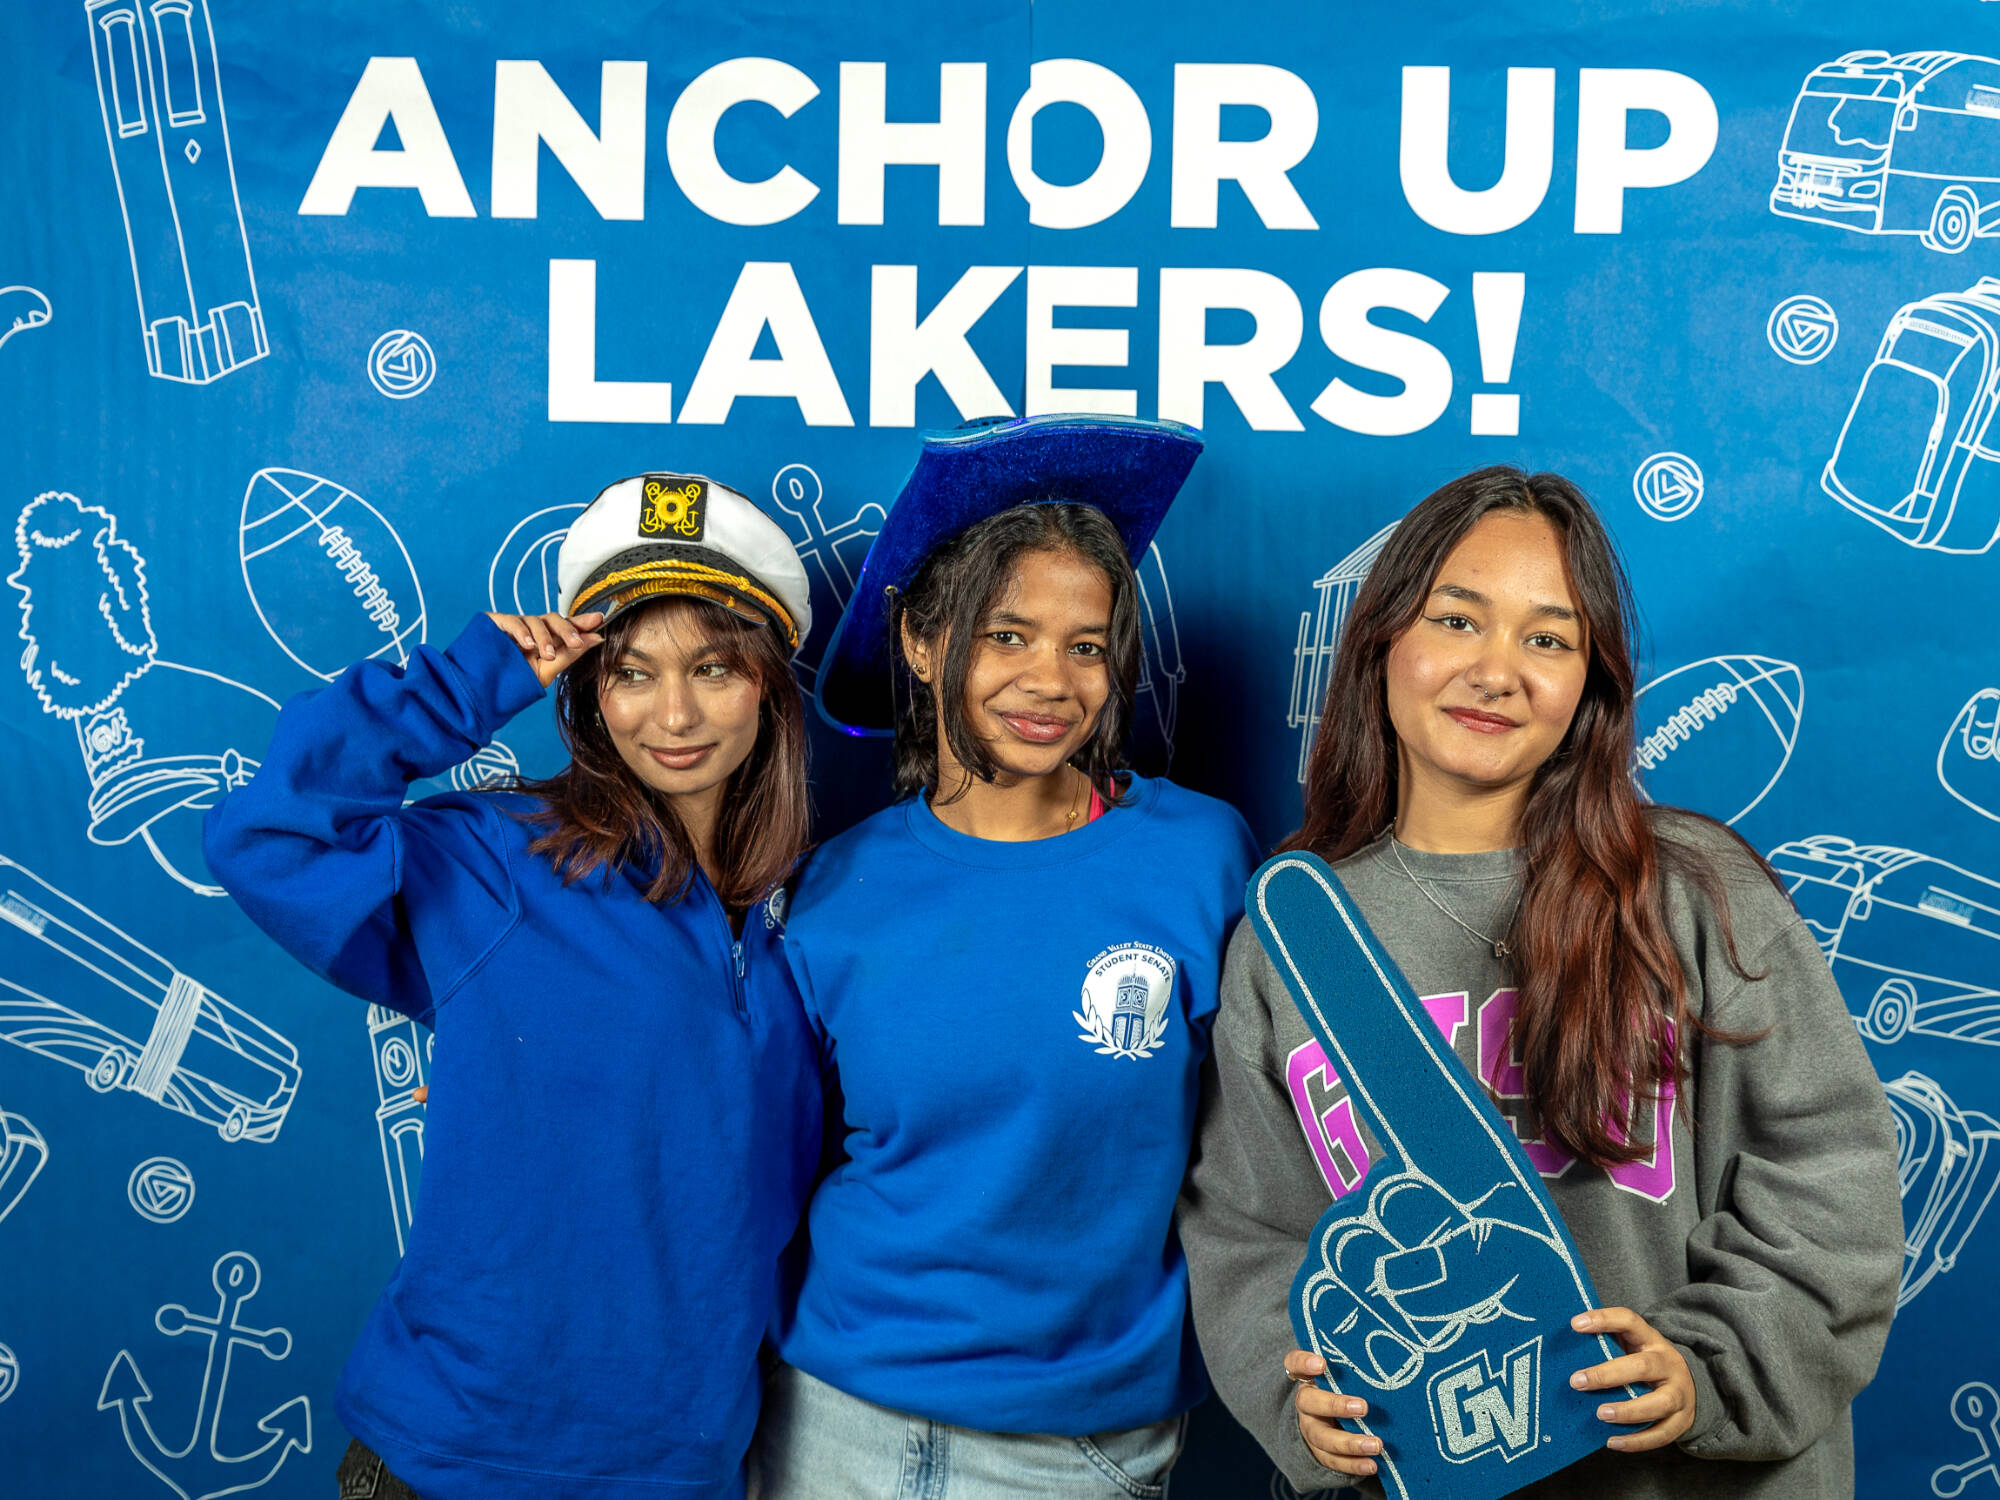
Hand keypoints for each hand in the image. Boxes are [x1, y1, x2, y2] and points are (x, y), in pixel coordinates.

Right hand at [486, 611, 604, 687]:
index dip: (582, 622)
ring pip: (535, 620)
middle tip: (576, 642)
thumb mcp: (547, 671)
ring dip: (544, 638)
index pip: (566, 626)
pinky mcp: (496, 623)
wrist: (483, 692)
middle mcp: (532, 630)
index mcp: (546, 640)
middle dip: (567, 629)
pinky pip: (512, 621)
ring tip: (547, 655)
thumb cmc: (515, 682)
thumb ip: (570, 654)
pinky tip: (528, 645)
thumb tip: (596, 639)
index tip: (599, 621)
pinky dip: (521, 632)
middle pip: (553, 619)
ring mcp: (515, 626)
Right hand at [1285, 1350, 1379, 1477]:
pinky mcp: (1321, 1454)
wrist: (1334, 1421)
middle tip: (1363, 1407)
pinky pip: (1333, 1462)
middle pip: (1308, 1403)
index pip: (1294, 1363)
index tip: (1322, 1363)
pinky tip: (1371, 1464)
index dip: (1304, 1362)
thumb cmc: (1346, 1388)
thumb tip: (1389, 1350)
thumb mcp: (1345, 1374)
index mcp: (1307, 1378)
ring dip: (1350, 1443)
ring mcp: (1311, 1430)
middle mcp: (1305, 1403)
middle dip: (1335, 1405)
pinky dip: (1353, 1464)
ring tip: (1376, 1444)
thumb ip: (1354, 1364)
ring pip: (1322, 1438)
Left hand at [1569, 1306, 1695, 1450]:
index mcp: (1652, 1340)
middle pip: (1643, 1366)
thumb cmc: (1645, 1364)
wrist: (1689, 1388)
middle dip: (1608, 1375)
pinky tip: (1612, 1442)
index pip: (1629, 1321)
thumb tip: (1562, 1348)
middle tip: (1577, 1382)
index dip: (1603, 1319)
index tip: (1575, 1324)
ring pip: (1660, 1403)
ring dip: (1628, 1411)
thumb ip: (1607, 1345)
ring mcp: (1679, 1394)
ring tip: (1600, 1414)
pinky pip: (1661, 1434)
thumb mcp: (1633, 1347)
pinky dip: (1637, 1441)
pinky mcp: (1682, 1421)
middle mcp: (1669, 1364)